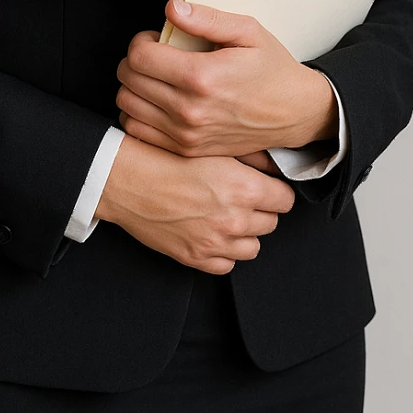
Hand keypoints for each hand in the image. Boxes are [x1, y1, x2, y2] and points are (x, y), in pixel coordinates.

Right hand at [94, 133, 295, 273]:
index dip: (276, 191)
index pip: (285, 200)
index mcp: (244, 187)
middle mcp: (234, 218)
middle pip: (271, 223)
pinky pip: (227, 265)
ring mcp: (215, 242)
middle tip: (242, 198)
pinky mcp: (196, 258)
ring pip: (253, 247)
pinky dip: (224, 252)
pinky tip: (212, 233)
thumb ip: (252, 157)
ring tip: (227, 216)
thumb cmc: (165, 157)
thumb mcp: (212, 147)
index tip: (267, 188)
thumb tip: (276, 165)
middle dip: (260, 211)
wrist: (128, 180)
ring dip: (245, 234)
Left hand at [115, 0, 338, 159]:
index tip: (155, 39)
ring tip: (155, 76)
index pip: (139, 57)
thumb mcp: (248, 32)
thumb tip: (172, 8)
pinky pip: (138, 131)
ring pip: (128, 105)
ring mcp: (186, 134)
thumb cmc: (272, 69)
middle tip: (155, 55)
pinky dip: (137, 112)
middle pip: (129, 80)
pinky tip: (155, 100)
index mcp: (202, 76)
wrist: (295, 114)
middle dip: (134, 61)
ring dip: (133, 86)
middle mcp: (189, 110)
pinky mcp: (186, 150)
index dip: (141, 41)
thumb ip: (207, 19)